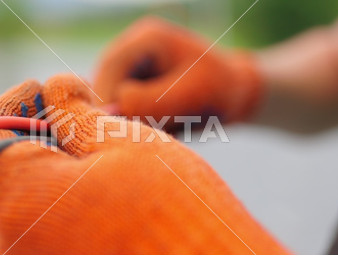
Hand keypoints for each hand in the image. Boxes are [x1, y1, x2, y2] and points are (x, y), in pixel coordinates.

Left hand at [0, 74, 286, 253]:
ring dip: (61, 169)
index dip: (15, 103)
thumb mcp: (122, 140)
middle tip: (87, 119)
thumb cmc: (176, 207)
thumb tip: (52, 91)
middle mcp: (16, 247)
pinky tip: (109, 193)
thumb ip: (71, 110)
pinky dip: (71, 201)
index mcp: (22, 204)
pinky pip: (52, 229)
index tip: (44, 90)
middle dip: (45, 136)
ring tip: (108, 158)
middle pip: (13, 171)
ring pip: (35, 200)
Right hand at [94, 16, 262, 128]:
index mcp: (148, 38)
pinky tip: (155, 124)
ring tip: (155, 128)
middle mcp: (133, 47)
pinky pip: (120, 106)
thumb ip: (152, 103)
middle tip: (138, 134)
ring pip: (110, 98)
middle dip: (117, 111)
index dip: (107, 98)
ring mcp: (131, 65)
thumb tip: (112, 110)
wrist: (233, 93)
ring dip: (126, 117)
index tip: (117, 129)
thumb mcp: (192, 96)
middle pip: (104, 82)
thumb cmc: (219, 91)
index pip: (111, 67)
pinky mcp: (132, 82)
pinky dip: (133, 120)